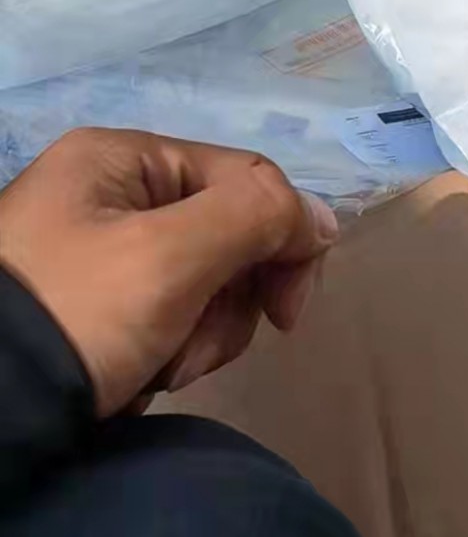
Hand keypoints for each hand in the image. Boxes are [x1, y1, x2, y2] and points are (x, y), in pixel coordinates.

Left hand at [0, 128, 338, 418]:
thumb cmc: (77, 315)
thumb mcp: (170, 255)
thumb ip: (257, 218)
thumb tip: (321, 220)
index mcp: (121, 159)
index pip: (245, 180)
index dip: (283, 242)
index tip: (287, 316)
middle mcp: (110, 194)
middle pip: (226, 236)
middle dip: (227, 303)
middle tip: (193, 348)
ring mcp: (100, 254)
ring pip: (204, 285)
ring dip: (199, 336)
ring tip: (158, 368)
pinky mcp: (95, 308)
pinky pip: (167, 318)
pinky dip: (167, 353)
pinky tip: (138, 377)